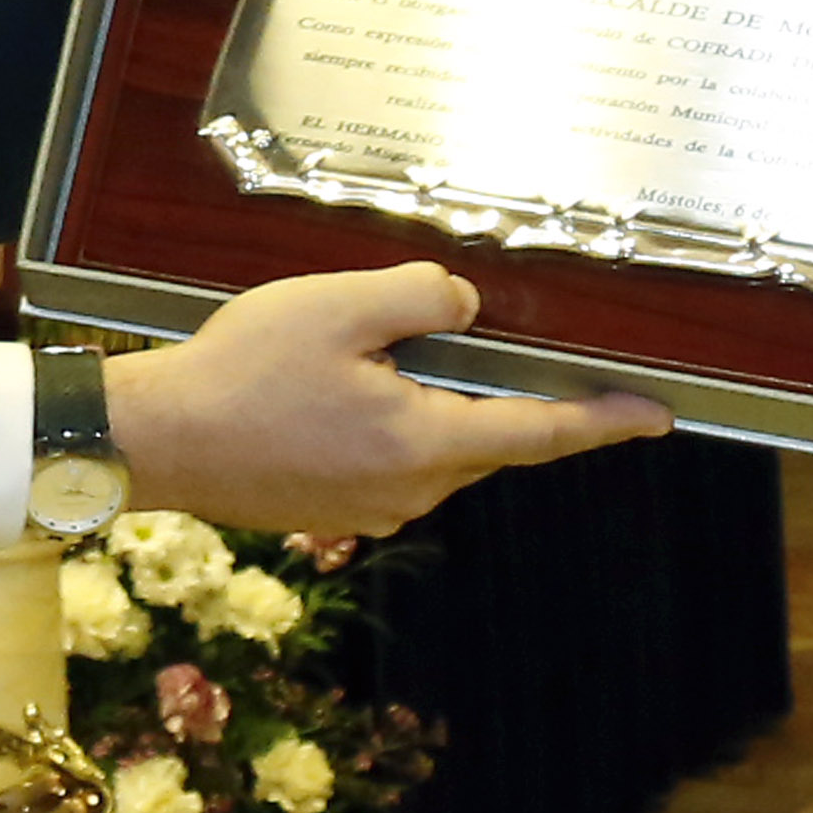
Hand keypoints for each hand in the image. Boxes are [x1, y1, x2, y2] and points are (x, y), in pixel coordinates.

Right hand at [101, 263, 668, 535]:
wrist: (155, 439)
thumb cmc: (239, 372)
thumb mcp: (336, 307)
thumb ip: (422, 299)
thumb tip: (466, 311)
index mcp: (422, 443)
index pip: (540, 432)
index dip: (604, 421)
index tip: (657, 416)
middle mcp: (410, 491)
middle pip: (484, 438)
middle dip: (486, 391)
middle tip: (446, 339)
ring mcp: (372, 511)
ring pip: (435, 449)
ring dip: (425, 405)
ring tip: (357, 358)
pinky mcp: (336, 513)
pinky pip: (390, 465)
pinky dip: (386, 427)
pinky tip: (330, 393)